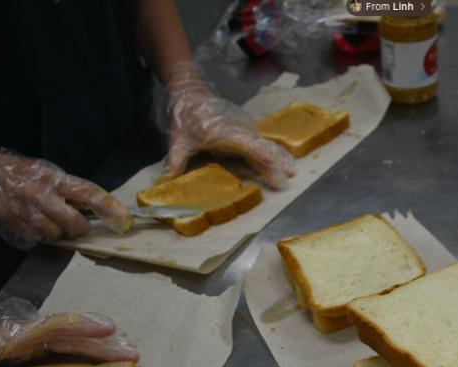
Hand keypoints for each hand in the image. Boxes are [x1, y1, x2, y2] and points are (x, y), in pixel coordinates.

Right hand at [0, 132, 133, 245]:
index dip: (107, 207)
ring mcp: (24, 211)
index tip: (122, 218)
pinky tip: (32, 223)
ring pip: (55, 234)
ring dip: (58, 232)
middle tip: (79, 227)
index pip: (86, 193)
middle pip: (72, 222)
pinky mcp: (13, 225)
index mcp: (51, 177)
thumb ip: (65, 188)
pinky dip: (40, 235)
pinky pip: (37, 238)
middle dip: (80, 229)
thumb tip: (90, 205)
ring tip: (50, 221)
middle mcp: (39, 193)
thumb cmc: (13, 170)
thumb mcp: (42, 171)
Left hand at [0, 286, 139, 366]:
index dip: (83, 328)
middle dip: (104, 342)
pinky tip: (96, 357)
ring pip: (70, 336)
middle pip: (72, 333)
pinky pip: (61, 342)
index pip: (54, 327)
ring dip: (98, 344)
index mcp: (12, 336)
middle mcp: (25, 333)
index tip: (110, 330)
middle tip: (134, 353)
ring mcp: (27, 336)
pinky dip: (83, 346)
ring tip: (126, 353)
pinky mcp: (25, 342)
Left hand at [158, 61, 293, 187]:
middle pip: (262, 147)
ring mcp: (245, 131)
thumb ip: (174, 161)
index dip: (261, 155)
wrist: (192, 96)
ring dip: (280, 158)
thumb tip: (165, 180)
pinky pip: (263, 144)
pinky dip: (275, 153)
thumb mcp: (178, 140)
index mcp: (225, 132)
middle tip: (286, 179)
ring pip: (266, 145)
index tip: (272, 164)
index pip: (247, 144)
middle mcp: (239, 131)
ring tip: (292, 171)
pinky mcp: (246, 132)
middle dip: (276, 163)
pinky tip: (284, 163)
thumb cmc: (186, 118)